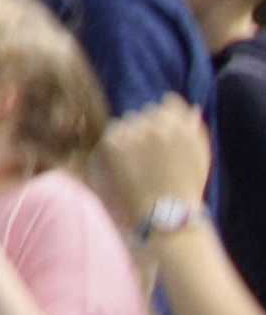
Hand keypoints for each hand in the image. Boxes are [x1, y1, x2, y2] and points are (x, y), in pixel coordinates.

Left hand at [90, 99, 212, 231]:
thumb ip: (194, 128)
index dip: (164, 118)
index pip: (168, 103)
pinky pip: (114, 130)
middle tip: (150, 150)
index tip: (162, 132)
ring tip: (138, 156)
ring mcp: (137, 134)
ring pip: (129, 119)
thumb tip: (191, 107)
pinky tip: (124, 156)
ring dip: (132, 131)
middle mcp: (160, 125)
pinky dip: (117, 139)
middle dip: (149, 125)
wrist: (167, 211)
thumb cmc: (187, 186)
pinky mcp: (117, 143)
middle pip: (148, 111)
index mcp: (182, 125)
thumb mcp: (200, 155)